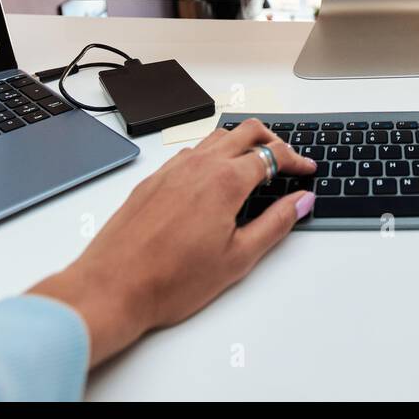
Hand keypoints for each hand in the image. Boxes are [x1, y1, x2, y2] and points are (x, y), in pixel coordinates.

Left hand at [30, 118, 315, 365]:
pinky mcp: (153, 179)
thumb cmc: (171, 280)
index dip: (295, 160)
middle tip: (286, 159)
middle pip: (245, 131)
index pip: (271, 154)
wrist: (113, 287)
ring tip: (254, 162)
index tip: (305, 169)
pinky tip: (213, 177)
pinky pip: (190, 151)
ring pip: (215, 136)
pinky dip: (212, 153)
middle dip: (272, 139)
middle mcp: (198, 165)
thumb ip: (275, 223)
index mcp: (224, 181)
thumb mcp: (238, 258)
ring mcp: (172, 169)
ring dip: (241, 141)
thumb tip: (301, 200)